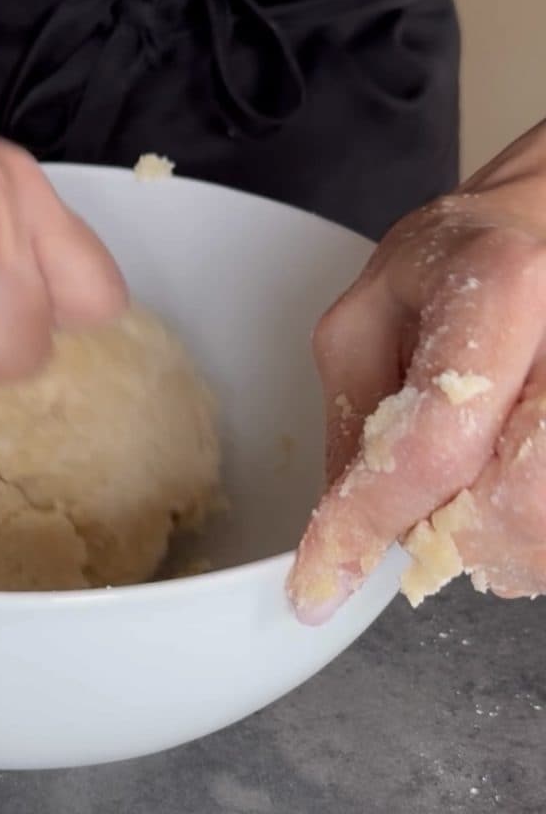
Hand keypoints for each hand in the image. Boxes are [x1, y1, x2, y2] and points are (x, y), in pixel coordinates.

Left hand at [287, 121, 545, 622]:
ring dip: (488, 540)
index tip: (318, 580)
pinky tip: (499, 481)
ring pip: (545, 530)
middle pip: (518, 508)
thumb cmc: (456, 261)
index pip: (434, 443)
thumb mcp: (369, 315)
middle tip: (406, 518)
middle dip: (444, 537)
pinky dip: (522, 530)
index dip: (369, 521)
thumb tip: (344, 520)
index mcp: (501, 291)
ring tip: (458, 486)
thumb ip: (355, 415)